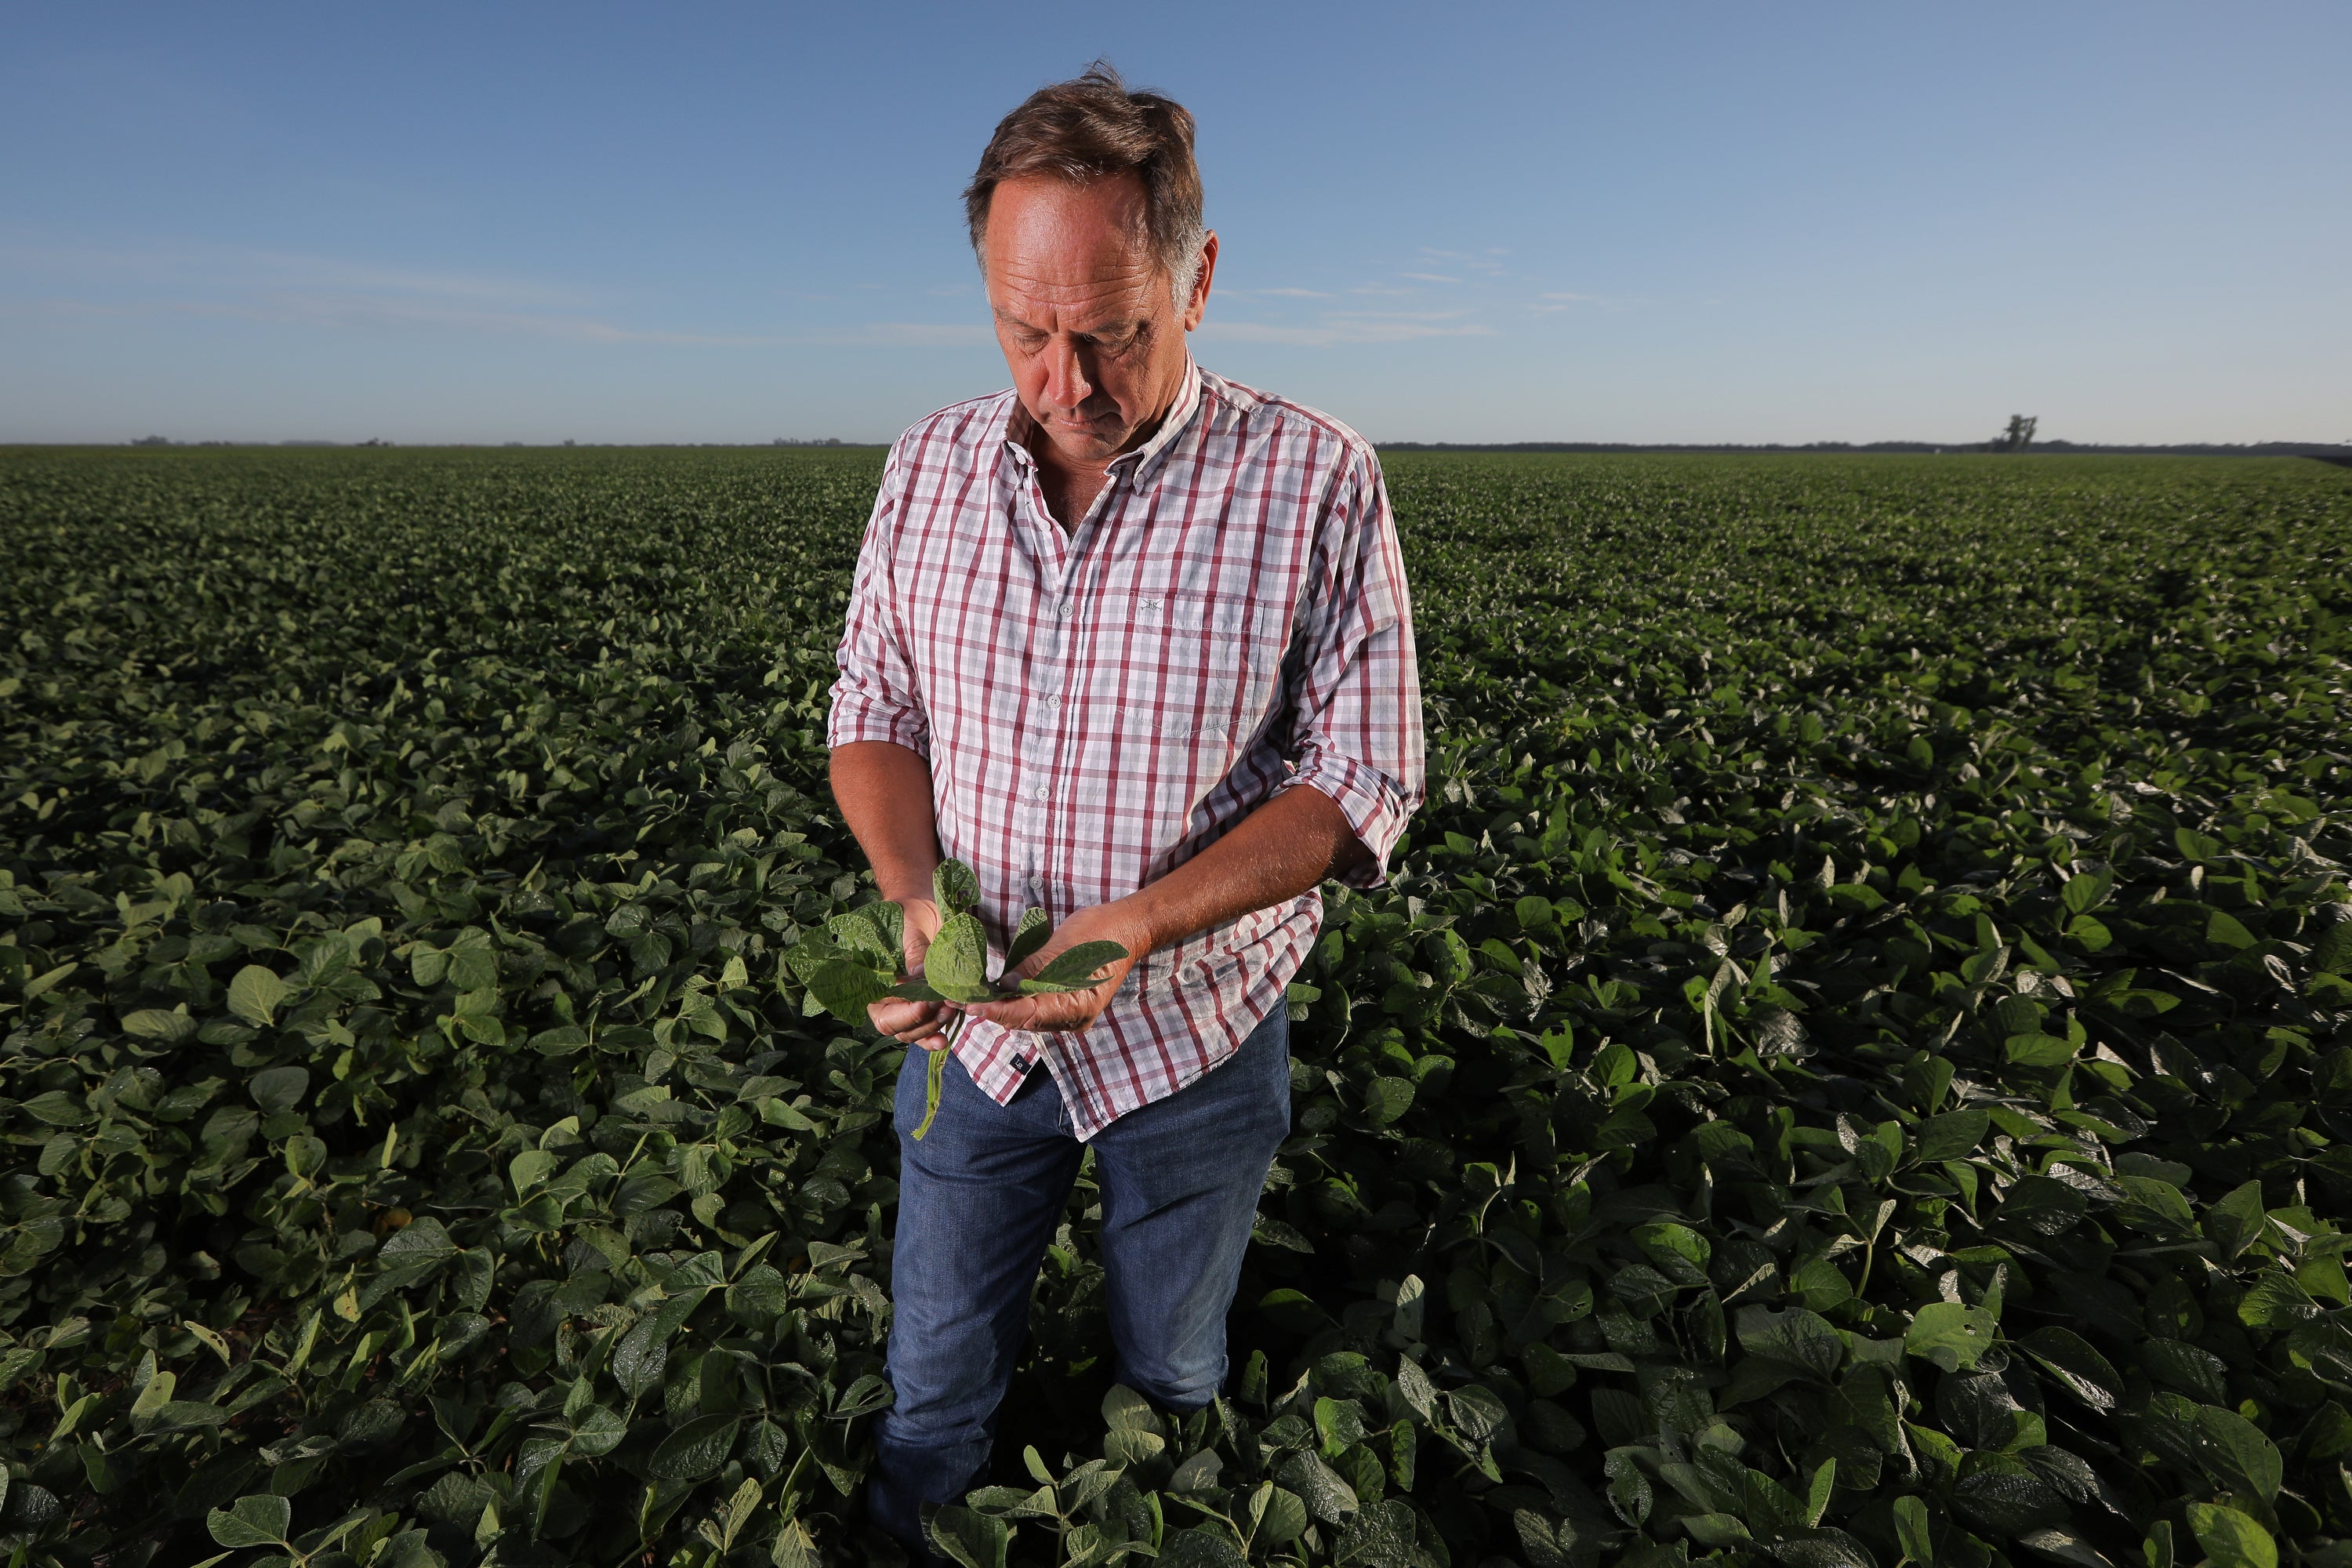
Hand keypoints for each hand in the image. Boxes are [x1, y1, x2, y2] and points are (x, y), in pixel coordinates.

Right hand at [867, 897, 951, 1047]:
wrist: (923, 909)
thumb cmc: (911, 913)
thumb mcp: (913, 925)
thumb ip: (915, 949)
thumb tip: (918, 975)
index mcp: (872, 976)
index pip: (883, 1008)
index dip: (906, 1010)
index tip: (928, 999)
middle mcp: (883, 996)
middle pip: (895, 1026)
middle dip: (920, 1021)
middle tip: (944, 1006)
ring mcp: (902, 1004)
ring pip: (910, 1032)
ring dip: (931, 1026)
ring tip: (951, 1010)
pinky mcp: (921, 1006)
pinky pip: (923, 1030)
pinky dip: (933, 1038)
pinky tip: (944, 1039)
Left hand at [960, 897, 1154, 1034]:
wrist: (1129, 928)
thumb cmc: (1100, 932)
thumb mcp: (1062, 947)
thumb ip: (1033, 969)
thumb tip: (1004, 987)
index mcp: (1077, 1007)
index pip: (1029, 1014)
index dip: (998, 1011)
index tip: (971, 1005)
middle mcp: (1074, 1018)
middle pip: (1025, 1020)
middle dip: (993, 1010)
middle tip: (958, 1000)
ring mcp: (1072, 1013)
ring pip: (1028, 1016)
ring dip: (1001, 1008)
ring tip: (969, 997)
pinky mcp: (1068, 1004)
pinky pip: (1036, 1008)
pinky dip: (1015, 1002)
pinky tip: (995, 995)